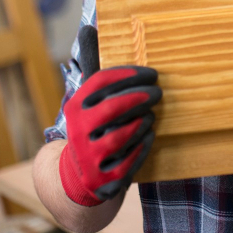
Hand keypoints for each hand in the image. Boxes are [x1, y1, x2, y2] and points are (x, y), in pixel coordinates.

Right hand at [59, 66, 161, 205]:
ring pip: (119, 137)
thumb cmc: (94, 132)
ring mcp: (88, 158)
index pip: (100, 82)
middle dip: (138, 97)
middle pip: (111, 109)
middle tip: (157, 92)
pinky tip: (149, 135)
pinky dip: (142, 147)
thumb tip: (115, 51)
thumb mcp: (89, 109)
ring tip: (151, 116)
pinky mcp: (101, 180)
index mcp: (74, 109)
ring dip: (140, 123)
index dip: (128, 74)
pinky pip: (127, 162)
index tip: (150, 74)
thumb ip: (104, 87)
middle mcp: (77, 132)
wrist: (77, 175)